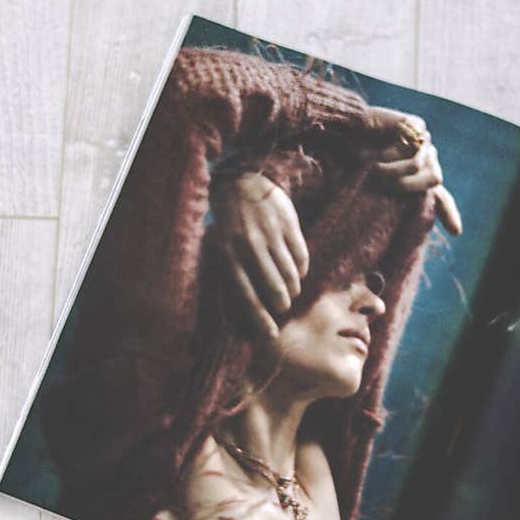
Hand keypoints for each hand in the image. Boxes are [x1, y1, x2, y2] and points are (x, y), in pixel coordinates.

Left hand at [210, 171, 308, 338]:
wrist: (241, 183)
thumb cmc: (227, 225)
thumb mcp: (218, 249)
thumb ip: (229, 277)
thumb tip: (237, 315)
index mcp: (228, 255)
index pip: (247, 296)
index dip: (260, 319)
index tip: (271, 336)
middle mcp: (249, 245)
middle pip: (274, 288)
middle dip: (281, 304)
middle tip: (282, 307)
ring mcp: (270, 233)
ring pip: (290, 274)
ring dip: (293, 289)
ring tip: (290, 292)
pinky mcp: (287, 223)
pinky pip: (301, 256)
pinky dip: (301, 269)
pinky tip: (296, 272)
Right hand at [360, 107, 461, 235]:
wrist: (343, 134)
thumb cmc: (354, 163)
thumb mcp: (372, 191)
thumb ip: (388, 206)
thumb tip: (396, 238)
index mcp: (419, 180)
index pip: (440, 198)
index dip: (448, 214)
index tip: (456, 232)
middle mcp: (426, 160)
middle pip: (435, 179)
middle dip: (409, 186)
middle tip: (384, 186)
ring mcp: (422, 141)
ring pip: (420, 166)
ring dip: (394, 172)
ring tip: (375, 170)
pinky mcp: (416, 126)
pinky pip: (412, 147)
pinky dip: (393, 156)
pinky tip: (379, 153)